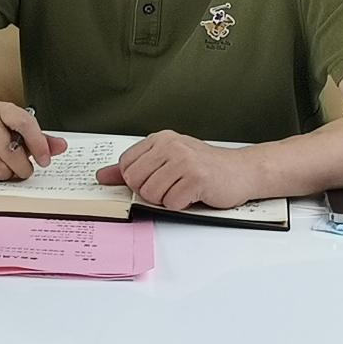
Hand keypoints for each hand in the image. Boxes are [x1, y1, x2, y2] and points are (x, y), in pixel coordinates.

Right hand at [0, 102, 67, 182]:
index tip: (45, 160)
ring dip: (5, 175)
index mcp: (1, 110)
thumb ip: (41, 139)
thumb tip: (61, 146)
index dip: (38, 143)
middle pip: (9, 151)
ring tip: (5, 168)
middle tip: (24, 170)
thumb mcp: (17, 131)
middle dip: (21, 168)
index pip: (24, 123)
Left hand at [95, 130, 252, 209]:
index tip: (156, 178)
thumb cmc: (203, 167)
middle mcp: (171, 145)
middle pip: (135, 181)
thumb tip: (101, 176)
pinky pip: (172, 203)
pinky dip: (182, 205)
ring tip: (183, 189)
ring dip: (167, 199)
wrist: (241, 171)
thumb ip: (133, 168)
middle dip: (151, 191)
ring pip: (151, 194)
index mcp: (160, 138)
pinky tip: (193, 194)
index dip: (137, 180)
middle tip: (172, 186)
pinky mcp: (197, 178)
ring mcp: (184, 160)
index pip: (125, 165)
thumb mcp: (166, 161)